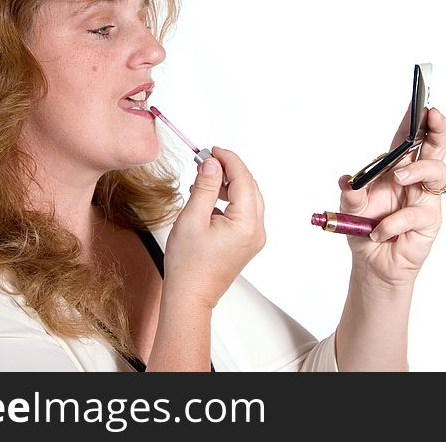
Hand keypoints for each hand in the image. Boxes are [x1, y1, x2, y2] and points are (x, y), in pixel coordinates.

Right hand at [164, 146, 265, 308]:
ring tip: (203, 181)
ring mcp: (253, 238)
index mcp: (247, 224)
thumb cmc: (189, 265)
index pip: (244, 179)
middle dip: (230, 171)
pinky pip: (243, 213)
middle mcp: (256, 231)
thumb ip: (205, 187)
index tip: (213, 150)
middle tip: (207, 161)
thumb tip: (212, 164)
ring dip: (229, 186)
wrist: (190, 296)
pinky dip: (229, 201)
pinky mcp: (246, 243)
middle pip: (250, 187)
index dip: (229, 160)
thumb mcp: (192, 218)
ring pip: (248, 199)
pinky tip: (208, 200)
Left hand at [337, 108, 445, 287]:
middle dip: (437, 129)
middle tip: (434, 115)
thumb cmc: (364, 229)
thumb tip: (346, 182)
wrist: (372, 264)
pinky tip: (380, 231)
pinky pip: (417, 213)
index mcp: (395, 169)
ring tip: (399, 178)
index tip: (420, 102)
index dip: (415, 120)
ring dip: (418, 171)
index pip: (407, 139)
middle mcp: (413, 180)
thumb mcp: (349, 211)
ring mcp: (424, 199)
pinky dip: (394, 222)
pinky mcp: (428, 221)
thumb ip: (350, 196)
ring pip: (436, 173)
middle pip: (434, 148)